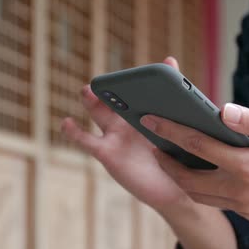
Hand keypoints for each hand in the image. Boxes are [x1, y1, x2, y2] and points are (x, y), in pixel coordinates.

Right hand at [61, 57, 191, 210]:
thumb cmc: (180, 156)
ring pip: (98, 112)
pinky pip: (86, 141)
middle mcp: (126, 119)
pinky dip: (74, 132)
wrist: (177, 189)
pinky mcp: (107, 153)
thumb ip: (175, 93)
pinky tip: (68, 123)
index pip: (131, 86)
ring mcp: (114, 135)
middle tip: (105, 79)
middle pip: (112, 95)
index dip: (127, 78)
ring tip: (87, 91)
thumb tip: (169, 59)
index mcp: (144, 108)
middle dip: (107, 85)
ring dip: (91, 100)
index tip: (129, 75)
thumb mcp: (181, 123)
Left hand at [140, 103, 248, 220]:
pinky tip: (202, 172)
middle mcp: (242, 191)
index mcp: (248, 166)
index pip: (198, 146)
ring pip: (200, 196)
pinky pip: (218, 202)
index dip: (170, 132)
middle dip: (167, 164)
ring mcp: (245, 206)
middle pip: (189, 180)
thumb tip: (221, 111)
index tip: (150, 121)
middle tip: (155, 147)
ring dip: (181, 179)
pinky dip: (203, 188)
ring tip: (172, 160)